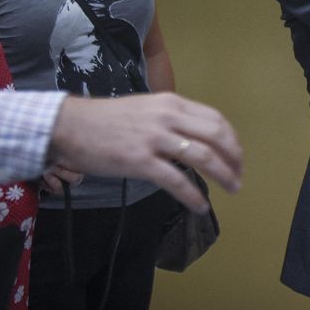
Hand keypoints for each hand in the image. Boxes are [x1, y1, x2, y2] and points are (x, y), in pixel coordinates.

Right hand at [48, 93, 243, 209]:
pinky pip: (176, 180)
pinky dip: (193, 196)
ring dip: (223, 175)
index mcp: (171, 103)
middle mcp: (168, 117)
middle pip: (216, 137)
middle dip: (234, 159)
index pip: (215, 119)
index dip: (232, 139)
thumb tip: (192, 138)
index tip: (237, 155)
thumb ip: (170, 119)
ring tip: (231, 189)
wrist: (70, 125)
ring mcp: (155, 139)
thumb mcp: (146, 108)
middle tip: (238, 176)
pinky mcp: (141, 161)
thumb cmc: (105, 120)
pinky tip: (200, 206)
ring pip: (203, 157)